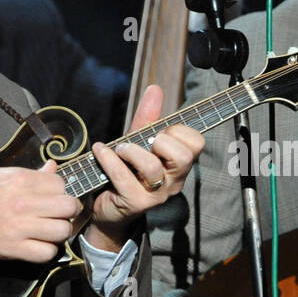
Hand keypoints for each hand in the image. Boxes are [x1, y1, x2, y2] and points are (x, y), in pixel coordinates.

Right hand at [0, 162, 84, 261]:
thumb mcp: (0, 175)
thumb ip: (31, 174)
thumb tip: (53, 168)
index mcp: (21, 180)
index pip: (60, 184)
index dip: (59, 192)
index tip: (52, 199)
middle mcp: (23, 202)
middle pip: (68, 206)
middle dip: (67, 212)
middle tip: (58, 216)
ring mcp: (19, 226)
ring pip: (62, 230)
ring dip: (59, 233)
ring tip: (49, 232)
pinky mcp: (13, 248)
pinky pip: (46, 253)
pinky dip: (46, 252)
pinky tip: (39, 246)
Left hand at [84, 84, 204, 251]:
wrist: (109, 208)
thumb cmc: (127, 171)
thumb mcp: (138, 141)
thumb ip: (148, 117)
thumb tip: (155, 88)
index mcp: (180, 165)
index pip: (196, 143)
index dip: (178, 131)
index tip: (160, 132)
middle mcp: (174, 181)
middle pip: (184, 156)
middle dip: (162, 141)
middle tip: (146, 142)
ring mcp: (156, 195)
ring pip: (152, 168)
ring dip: (131, 151)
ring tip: (119, 149)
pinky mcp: (136, 203)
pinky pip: (123, 177)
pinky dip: (108, 158)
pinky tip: (100, 151)